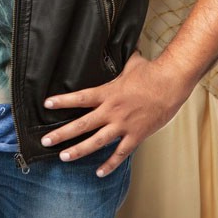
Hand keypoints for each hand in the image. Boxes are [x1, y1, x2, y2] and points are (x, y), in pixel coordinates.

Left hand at [40, 51, 194, 176]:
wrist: (171, 84)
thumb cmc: (152, 72)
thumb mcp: (131, 63)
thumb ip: (121, 61)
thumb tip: (120, 45)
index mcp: (108, 93)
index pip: (80, 98)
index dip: (62, 101)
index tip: (47, 104)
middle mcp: (112, 110)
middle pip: (82, 124)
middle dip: (62, 133)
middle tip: (45, 141)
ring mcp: (123, 125)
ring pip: (96, 142)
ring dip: (79, 150)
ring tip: (64, 157)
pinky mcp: (136, 135)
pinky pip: (120, 154)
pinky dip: (109, 164)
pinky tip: (99, 172)